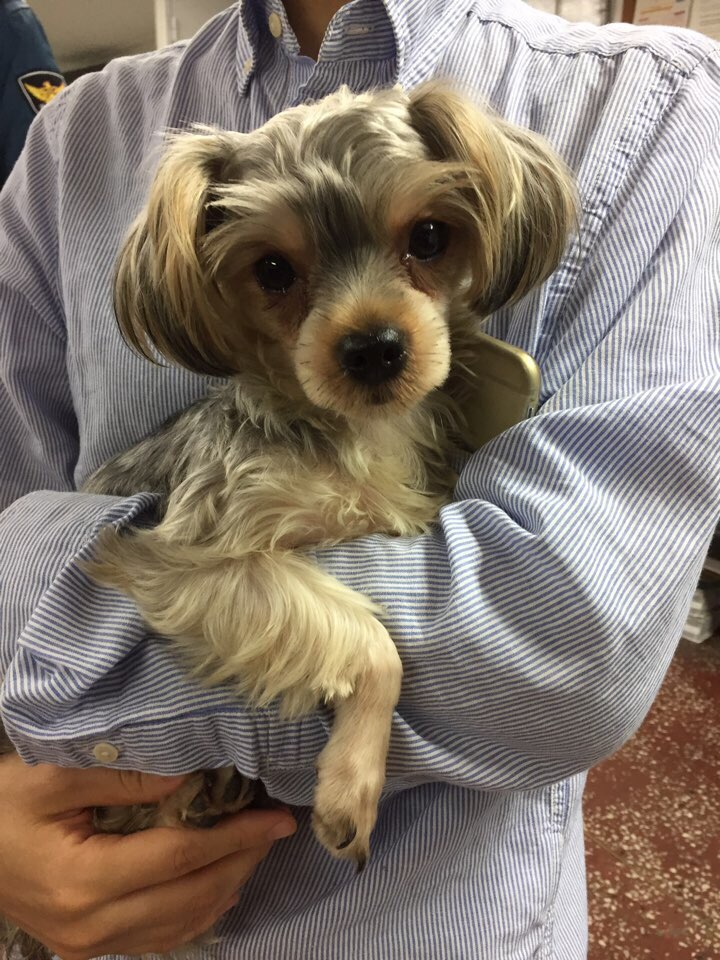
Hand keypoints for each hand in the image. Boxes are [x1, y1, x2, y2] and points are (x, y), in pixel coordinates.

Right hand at [0, 753, 295, 958]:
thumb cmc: (2, 804)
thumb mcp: (53, 777)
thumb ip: (123, 777)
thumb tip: (191, 774)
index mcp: (84, 881)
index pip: (181, 859)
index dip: (234, 837)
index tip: (274, 817)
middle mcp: (91, 926)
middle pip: (190, 895)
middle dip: (242, 860)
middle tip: (276, 827)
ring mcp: (89, 944)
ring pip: (181, 923)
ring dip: (227, 885)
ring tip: (257, 848)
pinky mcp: (88, 947)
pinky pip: (159, 938)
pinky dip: (198, 911)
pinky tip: (220, 885)